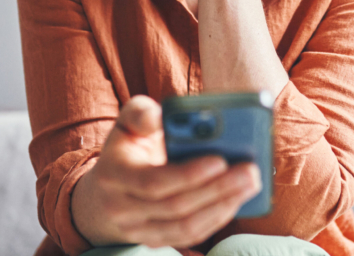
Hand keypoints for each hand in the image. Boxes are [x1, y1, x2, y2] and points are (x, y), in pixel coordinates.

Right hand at [72, 96, 261, 247]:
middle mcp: (121, 208)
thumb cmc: (125, 149)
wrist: (103, 194)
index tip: (221, 160)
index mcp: (114, 174)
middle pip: (176, 206)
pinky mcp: (154, 240)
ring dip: (223, 207)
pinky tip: (237, 200)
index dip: (189, 174)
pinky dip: (216, 219)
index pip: (153, 182)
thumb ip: (141, 113)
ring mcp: (137, 230)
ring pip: (185, 227)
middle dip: (218, 189)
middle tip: (250, 171)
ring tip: (250, 185)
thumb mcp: (126, 124)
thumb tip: (162, 116)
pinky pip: (189, 236)